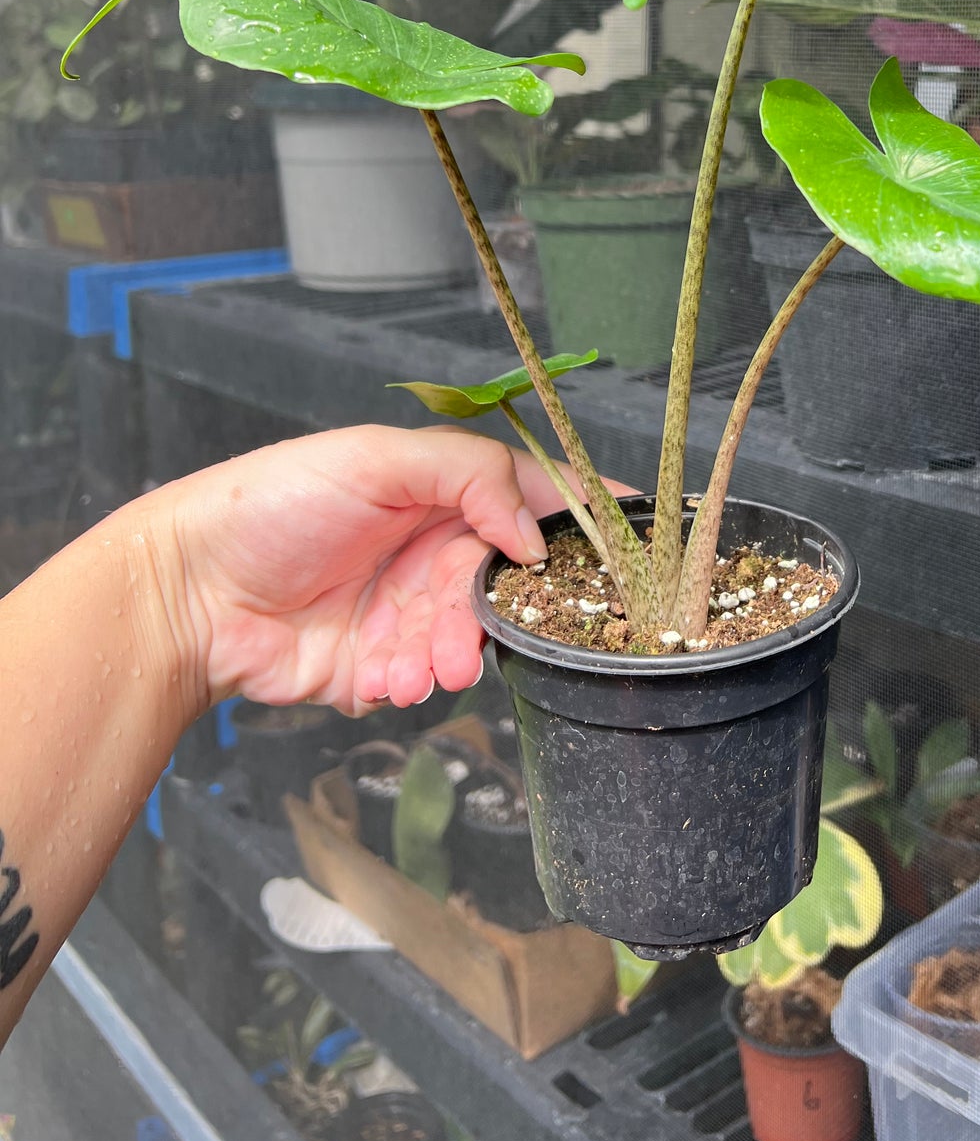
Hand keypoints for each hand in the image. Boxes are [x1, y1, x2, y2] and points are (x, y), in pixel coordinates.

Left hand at [138, 425, 616, 714]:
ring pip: (470, 641)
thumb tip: (534, 528)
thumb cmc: (270, 505)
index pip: (530, 496)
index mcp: (441, 489)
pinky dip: (410, 682)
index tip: (629, 540)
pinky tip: (378, 677)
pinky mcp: (381, 666)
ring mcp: (408, 610)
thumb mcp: (376, 459)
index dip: (581, 516)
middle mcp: (433, 548)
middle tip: (473, 634)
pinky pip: (424, 681)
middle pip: (506, 583)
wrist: (188, 593)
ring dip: (452, 656)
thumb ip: (469, 475)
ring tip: (419, 666)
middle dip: (500, 612)